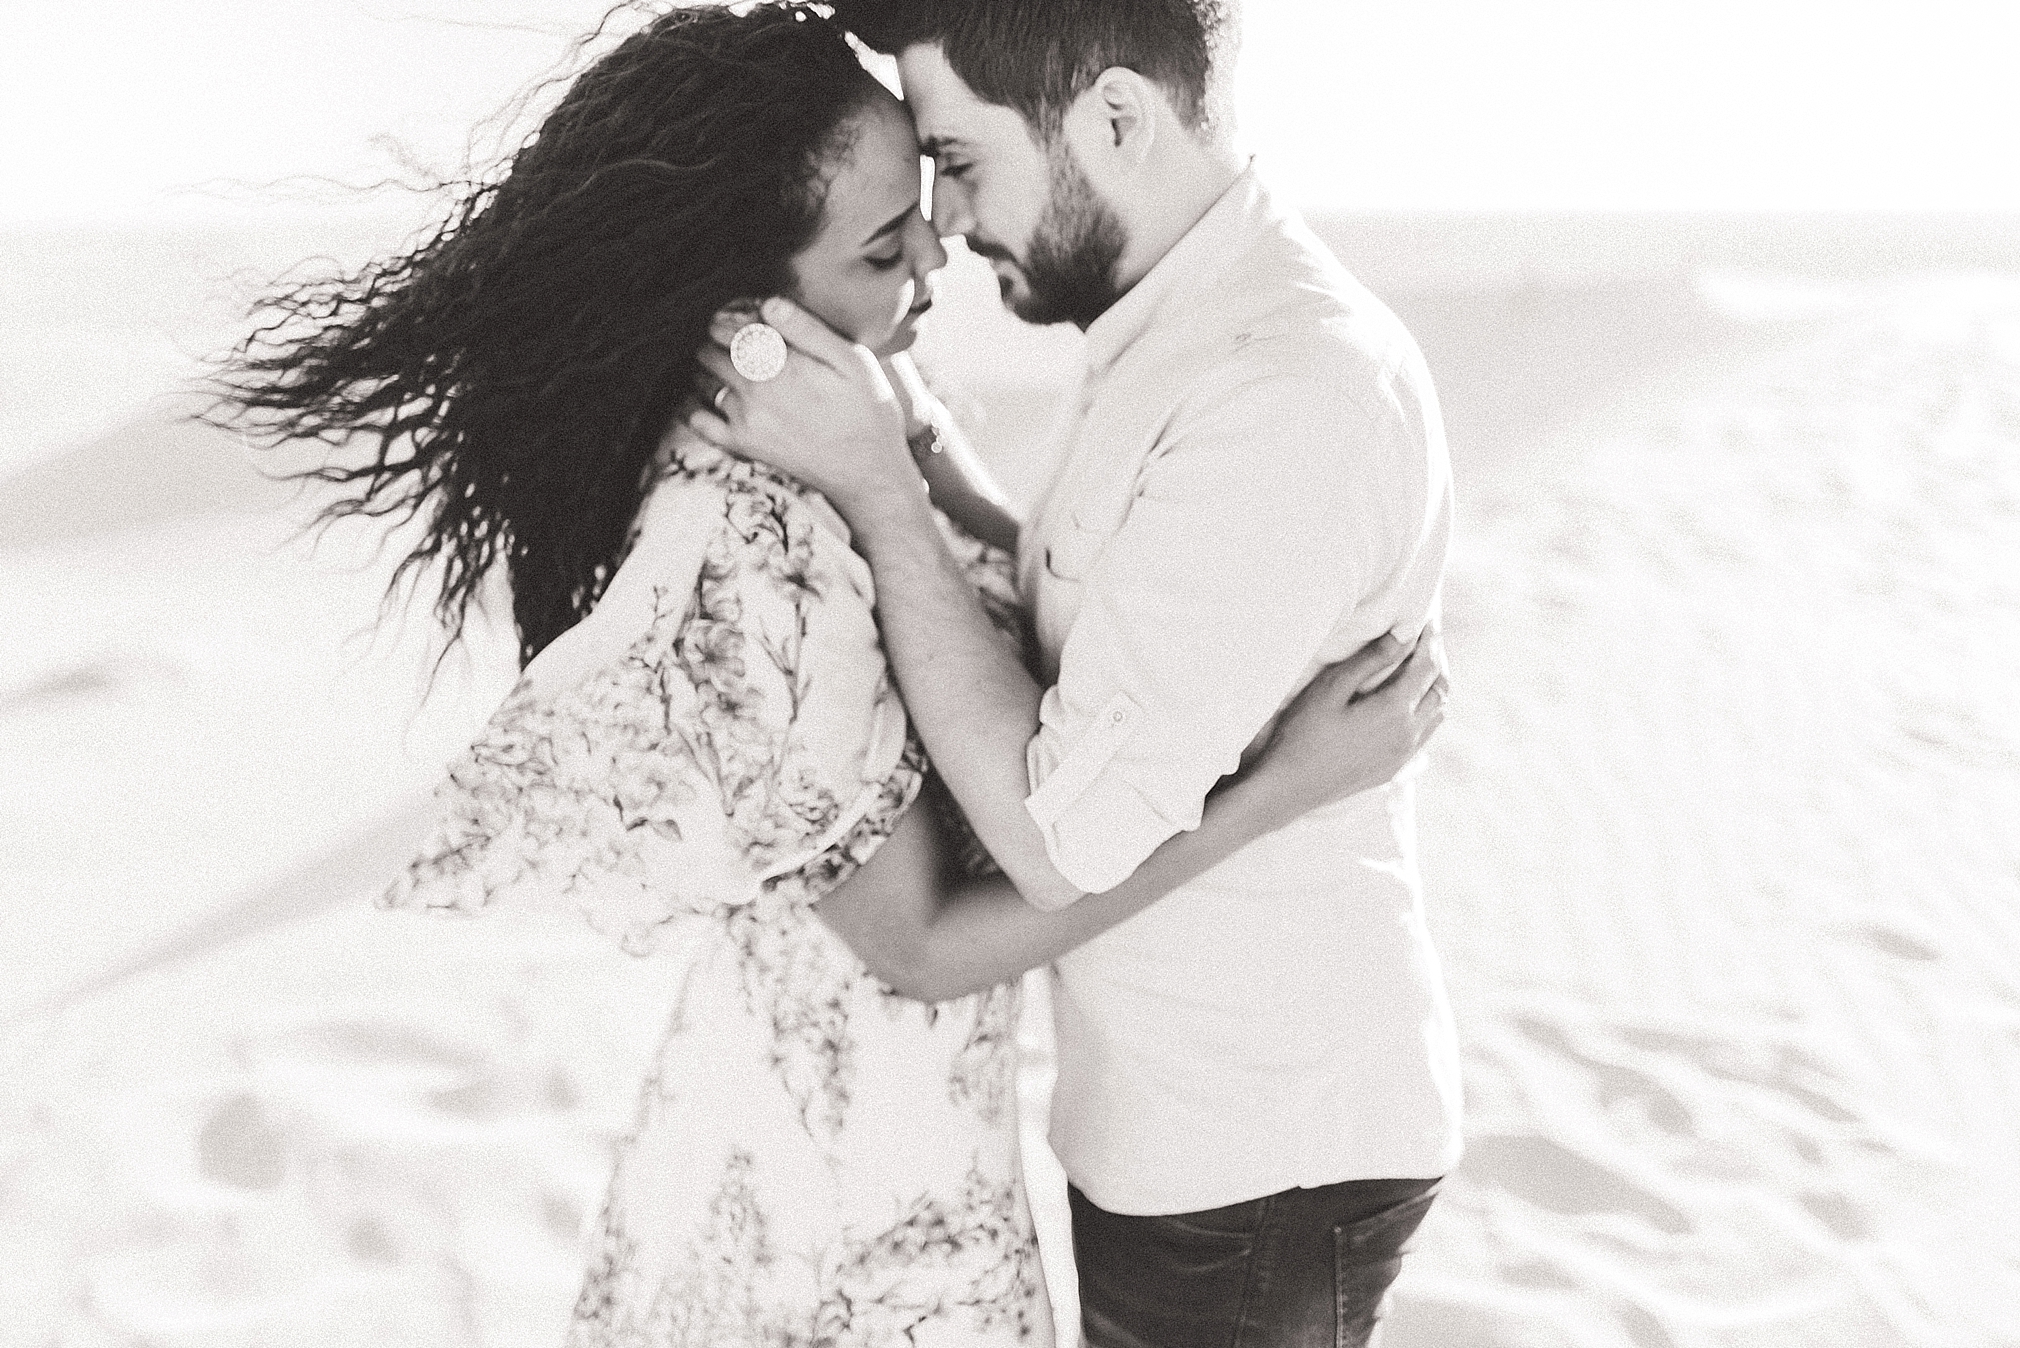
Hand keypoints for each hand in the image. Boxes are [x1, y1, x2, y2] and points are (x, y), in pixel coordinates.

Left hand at [685, 297, 917, 515]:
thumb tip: (769, 305)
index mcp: (782, 362)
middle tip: (729, 340)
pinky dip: (694, 406)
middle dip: (716, 341)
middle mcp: (756, 388)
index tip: (734, 317)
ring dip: (706, 369)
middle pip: (712, 351)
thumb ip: (808, 330)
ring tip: (721, 365)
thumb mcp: (852, 362)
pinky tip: (706, 399)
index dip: (728, 318)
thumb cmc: (867, 412)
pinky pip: (700, 421)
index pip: (731, 328)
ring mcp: (745, 418)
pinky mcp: (743, 444)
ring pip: (703, 380)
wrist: (868, 474)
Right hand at [1247, 629, 1448, 815]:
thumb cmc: (1303, 732)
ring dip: (1433, 688)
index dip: (1428, 641)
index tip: (1425, 623)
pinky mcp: (1393, 768)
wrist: (1290, 787)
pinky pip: (1424, 735)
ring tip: (1419, 668)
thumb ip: (1371, 660)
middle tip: (1425, 642)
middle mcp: (1408, 734)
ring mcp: (1403, 755)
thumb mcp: (1332, 688)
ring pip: (1437, 714)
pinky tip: (1408, 704)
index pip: (1426, 667)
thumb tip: (1404, 634)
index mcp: (1395, 710)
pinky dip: (1425, 712)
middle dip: (1435, 662)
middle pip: (1439, 689)